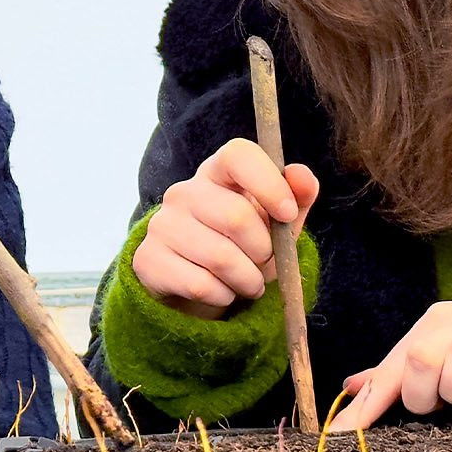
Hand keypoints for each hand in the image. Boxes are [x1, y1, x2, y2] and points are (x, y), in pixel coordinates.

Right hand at [132, 137, 318, 319]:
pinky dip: (224, 296)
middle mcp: (184, 192)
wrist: (199, 287)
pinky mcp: (148, 259)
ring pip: (221, 258)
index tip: (287, 214)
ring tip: (247, 281)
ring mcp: (162, 225)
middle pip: (236, 217)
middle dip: (264, 251)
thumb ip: (296, 198)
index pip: (238, 156)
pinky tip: (221, 291)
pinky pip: (201, 284)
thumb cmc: (245, 246)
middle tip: (264, 263)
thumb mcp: (276, 223)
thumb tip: (302, 177)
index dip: (268, 183)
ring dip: (248, 280)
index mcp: (217, 171)